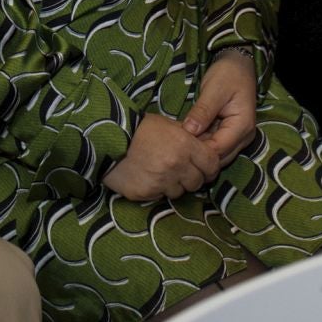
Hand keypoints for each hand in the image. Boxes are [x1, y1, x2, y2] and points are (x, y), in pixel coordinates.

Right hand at [103, 114, 222, 200]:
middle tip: (181, 170)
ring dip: (174, 185)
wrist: (108, 137)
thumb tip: (208, 143)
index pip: (212, 165)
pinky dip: (157, 189)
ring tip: (161, 172)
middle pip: (198, 182)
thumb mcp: (168, 124)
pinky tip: (148, 177)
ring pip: (180, 192)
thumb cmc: (140, 128)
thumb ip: (190, 136)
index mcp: (185, 145)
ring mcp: (161, 181)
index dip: (210, 167)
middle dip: (192, 177)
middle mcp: (177, 165)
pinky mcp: (147, 193)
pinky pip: (161, 196)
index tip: (204, 166)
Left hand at [182, 50, 258, 164]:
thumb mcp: (213, 90)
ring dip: (199, 150)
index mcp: (242, 126)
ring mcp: (238, 137)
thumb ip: (202, 111)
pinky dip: (202, 144)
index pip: (218, 150)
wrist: (239, 65)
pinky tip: (187, 138)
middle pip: (218, 157)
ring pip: (216, 154)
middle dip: (197, 154)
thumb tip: (189, 131)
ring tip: (179, 142)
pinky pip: (215, 146)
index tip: (177, 145)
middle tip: (175, 145)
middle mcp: (244, 137)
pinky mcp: (231, 134)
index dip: (198, 151)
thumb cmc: (228, 74)